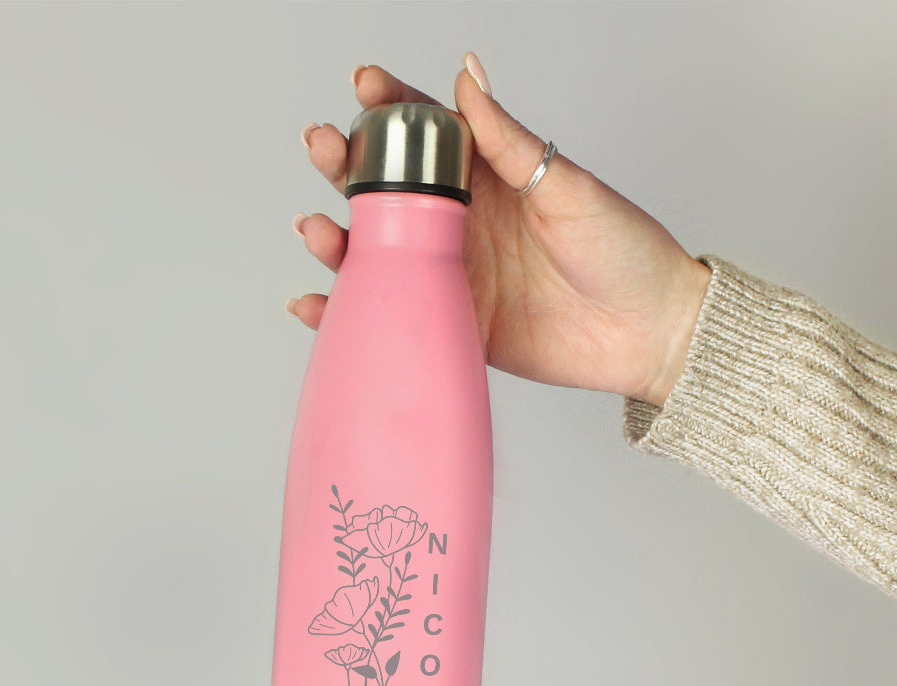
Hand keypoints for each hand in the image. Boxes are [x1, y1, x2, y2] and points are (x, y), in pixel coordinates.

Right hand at [287, 53, 712, 407]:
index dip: (393, 107)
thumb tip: (468, 75)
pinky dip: (350, 311)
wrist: (646, 333)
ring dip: (338, 239)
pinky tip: (316, 303)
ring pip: (380, 253)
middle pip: (390, 191)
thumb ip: (509, 141)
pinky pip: (394, 313)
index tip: (365, 86)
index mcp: (491, 179)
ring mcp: (455, 275)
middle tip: (322, 149)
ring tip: (315, 229)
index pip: (431, 134)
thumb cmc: (622, 251)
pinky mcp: (453, 323)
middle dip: (347, 166)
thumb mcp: (567, 186)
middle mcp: (465, 224)